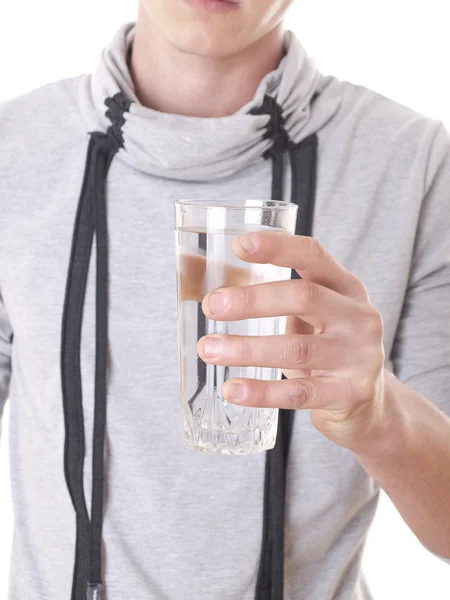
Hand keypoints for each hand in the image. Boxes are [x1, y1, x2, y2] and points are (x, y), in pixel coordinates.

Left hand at [197, 232, 386, 450]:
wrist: (369, 404)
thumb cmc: (326, 349)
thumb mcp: (308, 316)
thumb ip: (267, 295)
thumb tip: (195, 273)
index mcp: (345, 287)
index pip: (313, 255)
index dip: (278, 247)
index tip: (239, 245)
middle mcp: (357, 316)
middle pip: (303, 297)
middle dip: (252, 300)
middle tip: (212, 306)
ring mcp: (358, 356)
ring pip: (296, 348)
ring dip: (247, 349)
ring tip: (209, 349)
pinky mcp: (350, 393)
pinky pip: (299, 393)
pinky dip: (262, 392)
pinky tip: (233, 389)